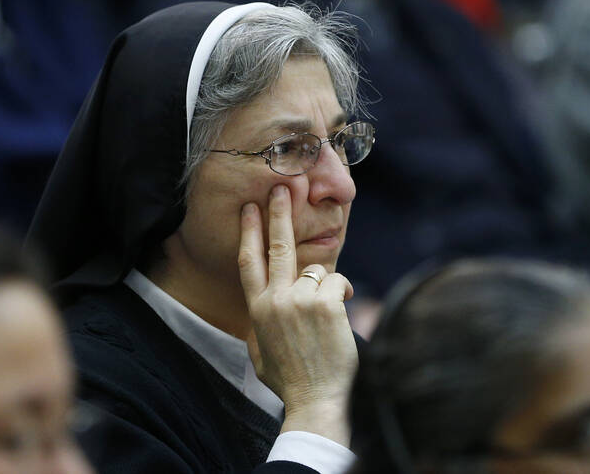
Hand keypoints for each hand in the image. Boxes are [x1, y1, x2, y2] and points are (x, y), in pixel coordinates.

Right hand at [238, 184, 357, 445]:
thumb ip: (259, 327)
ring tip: (329, 313)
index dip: (247, 232)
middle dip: (279, 213)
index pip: (248, 262)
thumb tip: (263, 311)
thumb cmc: (291, 382)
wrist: (316, 401)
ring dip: (326, 283)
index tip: (248, 209)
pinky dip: (342, 292)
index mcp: (257, 310)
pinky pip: (337, 280)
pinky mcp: (324, 302)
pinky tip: (340, 316)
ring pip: (316, 269)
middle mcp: (275, 300)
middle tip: (282, 188)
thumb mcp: (260, 354)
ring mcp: (299, 299)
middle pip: (277, 246)